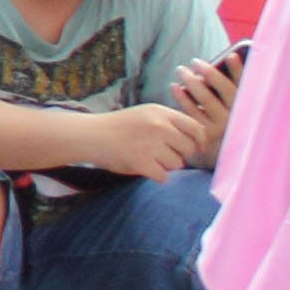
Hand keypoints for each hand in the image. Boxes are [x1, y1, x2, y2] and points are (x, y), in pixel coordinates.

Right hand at [84, 99, 211, 179]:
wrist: (90, 134)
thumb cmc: (120, 126)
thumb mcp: (146, 114)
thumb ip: (170, 122)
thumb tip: (199, 139)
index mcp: (161, 112)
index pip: (196, 128)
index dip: (199, 141)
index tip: (195, 148)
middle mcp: (158, 126)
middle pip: (188, 148)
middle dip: (179, 154)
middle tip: (161, 153)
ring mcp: (150, 144)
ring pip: (177, 164)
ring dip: (165, 165)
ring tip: (147, 157)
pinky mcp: (141, 162)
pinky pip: (163, 176)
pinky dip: (155, 175)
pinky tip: (142, 166)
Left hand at [171, 51, 242, 134]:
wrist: (212, 143)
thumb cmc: (219, 109)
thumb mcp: (226, 96)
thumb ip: (228, 80)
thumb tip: (230, 56)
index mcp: (247, 103)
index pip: (245, 84)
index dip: (239, 70)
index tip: (231, 56)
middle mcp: (238, 115)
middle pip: (226, 89)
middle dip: (210, 72)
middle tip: (194, 61)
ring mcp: (223, 126)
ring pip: (207, 99)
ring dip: (192, 81)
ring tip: (181, 70)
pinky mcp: (207, 134)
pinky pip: (192, 112)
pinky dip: (182, 97)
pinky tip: (174, 86)